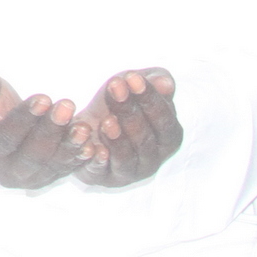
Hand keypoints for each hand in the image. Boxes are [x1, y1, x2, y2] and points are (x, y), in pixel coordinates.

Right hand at [0, 68, 85, 188]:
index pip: (5, 138)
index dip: (24, 119)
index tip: (43, 98)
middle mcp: (5, 171)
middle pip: (31, 156)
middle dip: (50, 131)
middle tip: (66, 106)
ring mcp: (29, 177)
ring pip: (52, 165)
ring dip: (69, 146)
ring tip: (83, 126)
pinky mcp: (49, 176)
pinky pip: (66, 169)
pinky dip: (80, 158)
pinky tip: (93, 145)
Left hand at [71, 68, 181, 187]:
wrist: (89, 122)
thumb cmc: (122, 102)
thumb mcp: (137, 86)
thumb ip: (153, 81)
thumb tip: (165, 83)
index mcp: (167, 138)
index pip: (165, 123)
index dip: (150, 100)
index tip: (133, 78)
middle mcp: (151, 160)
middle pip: (144, 140)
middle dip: (130, 112)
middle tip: (115, 87)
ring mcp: (127, 172)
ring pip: (125, 160)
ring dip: (117, 140)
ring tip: (106, 120)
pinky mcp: (100, 177)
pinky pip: (99, 172)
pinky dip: (97, 162)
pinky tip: (92, 147)